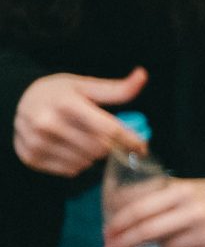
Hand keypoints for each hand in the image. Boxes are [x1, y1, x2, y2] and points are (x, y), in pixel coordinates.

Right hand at [14, 68, 145, 175]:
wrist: (19, 102)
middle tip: (104, 137)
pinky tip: (69, 148)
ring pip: (87, 162)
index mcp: (65, 103)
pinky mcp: (31, 158)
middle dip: (109, 145)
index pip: (109, 129)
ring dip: (93, 156)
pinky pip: (71, 170)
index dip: (131, 140)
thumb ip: (116, 89)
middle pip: (100, 148)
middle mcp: (48, 123)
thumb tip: (142, 75)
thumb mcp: (85, 86)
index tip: (142, 147)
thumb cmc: (59, 94)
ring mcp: (37, 142)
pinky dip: (78, 163)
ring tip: (83, 140)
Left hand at [102, 176, 204, 246]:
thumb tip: (114, 202)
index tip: (106, 235)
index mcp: (183, 191)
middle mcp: (196, 211)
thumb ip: (153, 192)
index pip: (139, 209)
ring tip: (178, 239)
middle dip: (123, 244)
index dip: (118, 224)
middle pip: (147, 232)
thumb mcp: (183, 187)